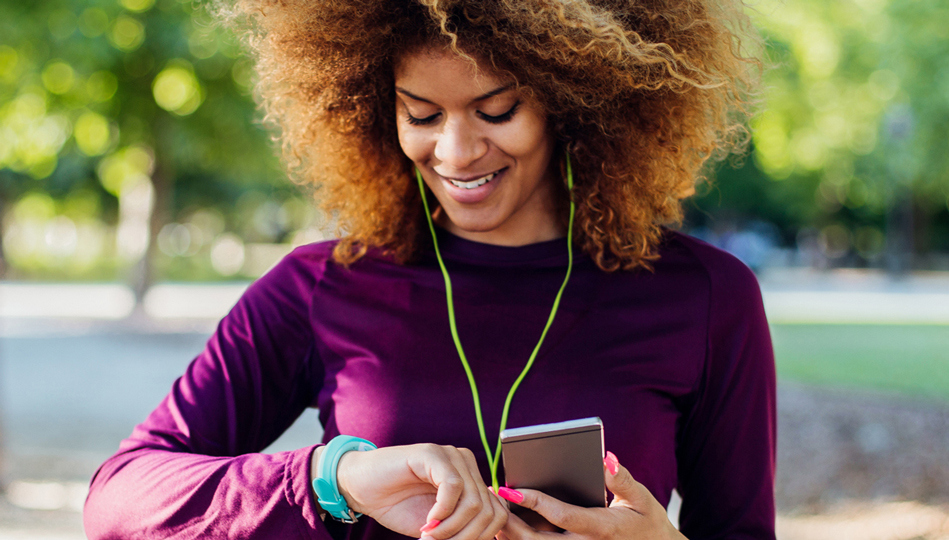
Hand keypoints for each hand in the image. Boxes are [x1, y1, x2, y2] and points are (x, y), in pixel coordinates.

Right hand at [311, 443, 506, 539]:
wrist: (360, 487)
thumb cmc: (398, 505)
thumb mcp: (437, 525)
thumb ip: (462, 529)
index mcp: (472, 479)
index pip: (497, 513)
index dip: (480, 538)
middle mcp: (466, 464)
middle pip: (488, 510)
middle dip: (466, 537)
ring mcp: (451, 455)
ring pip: (474, 502)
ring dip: (452, 529)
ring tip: (430, 536)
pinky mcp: (432, 453)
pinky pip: (453, 486)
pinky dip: (442, 513)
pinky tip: (427, 523)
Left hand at [496, 451, 685, 539]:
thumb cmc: (647, 521)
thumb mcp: (642, 498)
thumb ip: (622, 479)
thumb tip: (605, 458)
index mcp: (603, 528)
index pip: (562, 516)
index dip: (535, 502)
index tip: (510, 489)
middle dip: (510, 523)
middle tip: (492, 499)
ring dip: (511, 534)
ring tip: (494, 509)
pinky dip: (522, 539)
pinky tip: (507, 524)